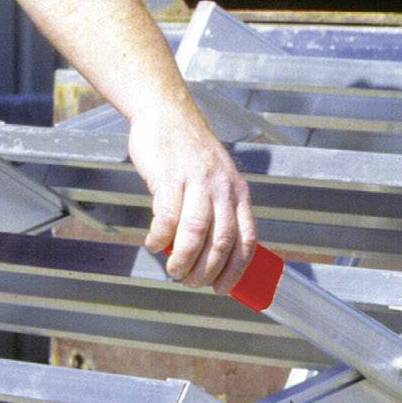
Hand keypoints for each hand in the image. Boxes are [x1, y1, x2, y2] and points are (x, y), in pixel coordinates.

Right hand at [127, 104, 256, 292]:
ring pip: (195, 234)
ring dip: (183, 260)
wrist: (167, 114)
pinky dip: (160, 238)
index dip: (235, 270)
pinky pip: (167, 217)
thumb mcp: (216, 179)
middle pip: (221, 242)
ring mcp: (196, 182)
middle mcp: (222, 188)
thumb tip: (208, 253)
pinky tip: (154, 245)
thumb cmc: (189, 152)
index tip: (221, 288)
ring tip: (173, 271)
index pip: (246, 239)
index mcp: (238, 192)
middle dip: (206, 271)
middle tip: (190, 282)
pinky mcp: (170, 177)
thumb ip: (217, 210)